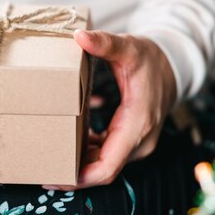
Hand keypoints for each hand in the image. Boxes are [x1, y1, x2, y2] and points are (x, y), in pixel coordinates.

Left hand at [45, 29, 176, 189]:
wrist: (173, 66)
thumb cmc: (151, 58)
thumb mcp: (129, 48)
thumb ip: (105, 43)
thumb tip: (80, 36)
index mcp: (138, 123)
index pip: (108, 166)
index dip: (80, 178)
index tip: (54, 178)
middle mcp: (140, 140)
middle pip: (103, 170)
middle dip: (72, 174)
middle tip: (40, 170)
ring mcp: (137, 143)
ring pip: (104, 165)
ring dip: (78, 164)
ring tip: (48, 157)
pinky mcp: (131, 140)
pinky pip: (107, 154)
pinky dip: (87, 153)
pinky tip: (67, 142)